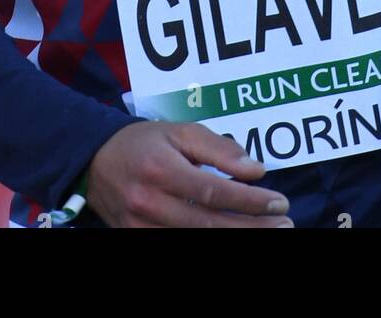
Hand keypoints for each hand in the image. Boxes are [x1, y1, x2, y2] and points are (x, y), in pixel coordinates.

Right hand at [85, 120, 293, 228]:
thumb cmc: (144, 142)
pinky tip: (235, 241)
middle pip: (209, 225)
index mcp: (161, 169)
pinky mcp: (137, 240)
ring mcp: (142, 228)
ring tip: (269, 235)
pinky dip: (208, 246)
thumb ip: (218, 149)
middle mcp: (150, 203)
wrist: (95, 163)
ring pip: (195, 242)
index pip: (213, 192)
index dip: (250, 201)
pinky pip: (178, 247)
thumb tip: (256, 170)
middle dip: (252, 228)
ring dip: (237, 241)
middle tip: (285, 224)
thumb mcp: (179, 132)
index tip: (280, 201)